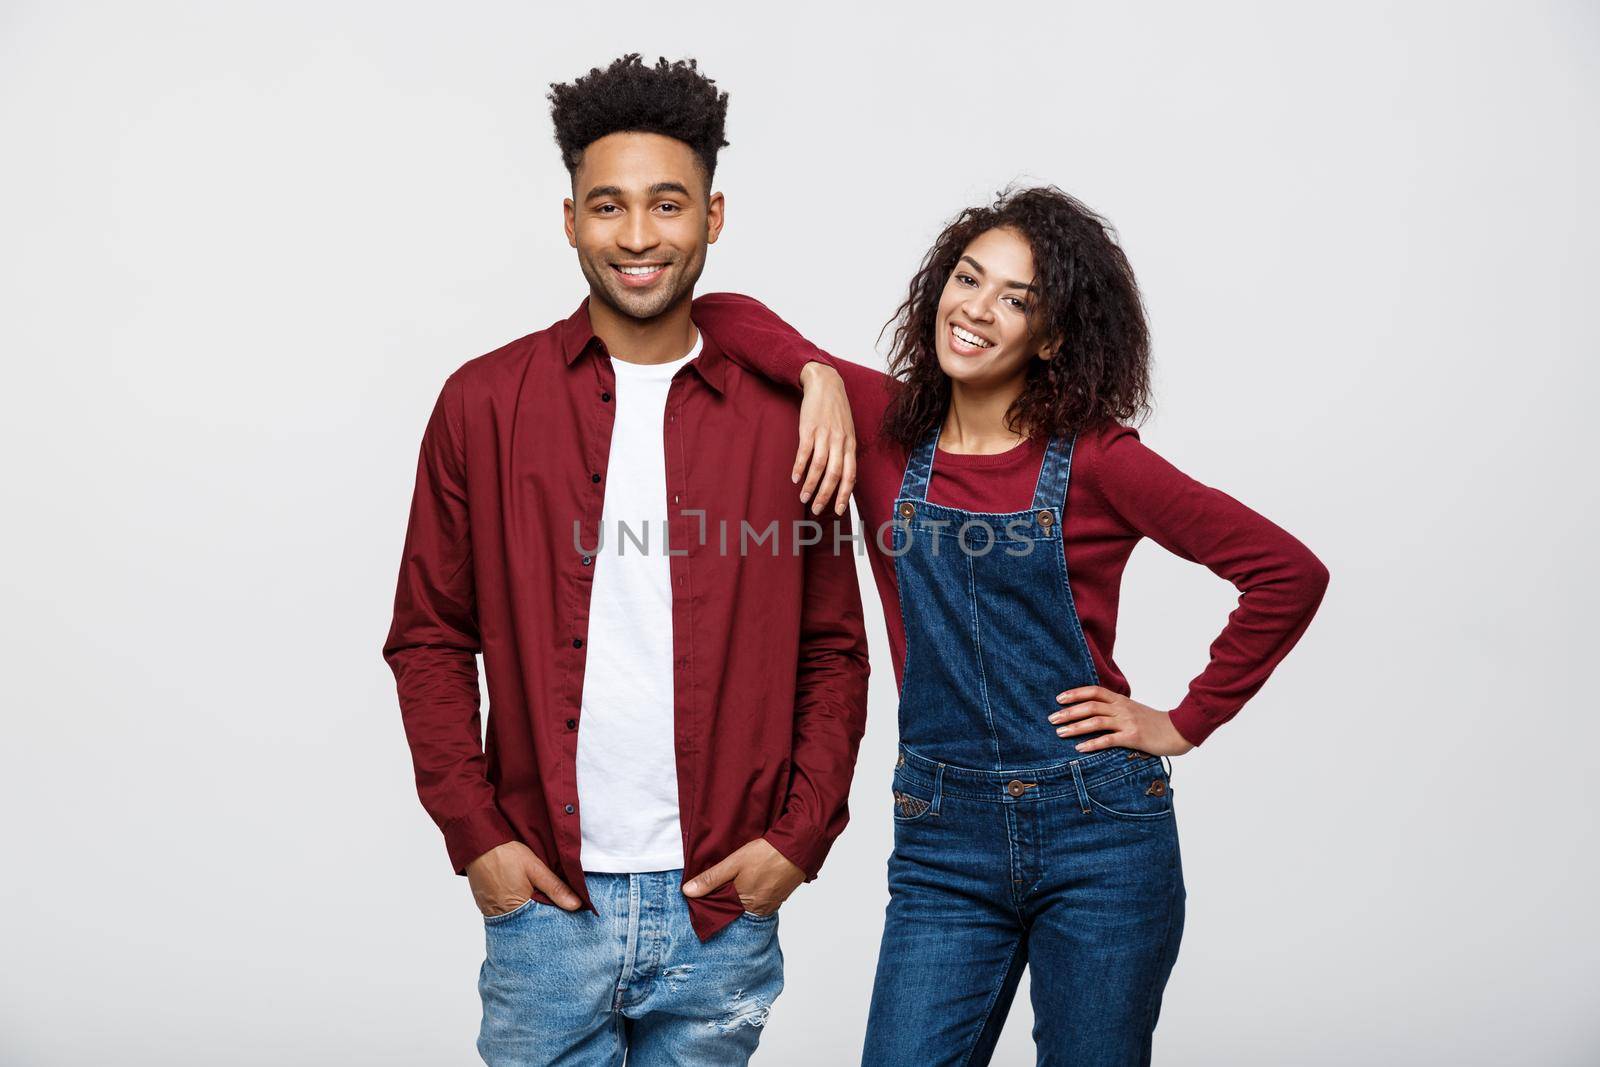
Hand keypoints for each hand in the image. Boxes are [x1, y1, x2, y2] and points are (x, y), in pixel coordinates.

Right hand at [466, 840, 581, 915]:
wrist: (477, 845)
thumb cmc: (505, 855)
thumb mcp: (535, 868)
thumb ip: (555, 888)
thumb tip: (576, 905)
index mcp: (516, 909)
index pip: (540, 924)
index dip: (552, 919)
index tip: (565, 915)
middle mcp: (501, 916)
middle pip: (527, 924)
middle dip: (540, 918)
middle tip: (552, 908)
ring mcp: (491, 913)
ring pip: (516, 919)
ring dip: (527, 913)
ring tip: (536, 901)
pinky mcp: (485, 907)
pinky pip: (504, 914)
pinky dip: (514, 909)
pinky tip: (522, 898)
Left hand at [681, 838, 804, 916]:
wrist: (798, 849)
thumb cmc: (766, 854)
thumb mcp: (733, 862)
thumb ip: (711, 878)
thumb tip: (688, 892)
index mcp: (743, 903)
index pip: (719, 910)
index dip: (710, 900)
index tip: (702, 893)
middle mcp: (756, 910)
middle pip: (733, 909)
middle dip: (725, 899)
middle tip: (720, 885)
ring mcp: (769, 906)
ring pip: (746, 905)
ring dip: (739, 897)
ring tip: (735, 882)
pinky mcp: (778, 899)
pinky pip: (759, 902)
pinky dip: (752, 895)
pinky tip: (751, 882)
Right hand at [793, 362, 855, 515]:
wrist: (826, 384)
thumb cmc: (836, 410)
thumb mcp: (847, 431)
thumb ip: (845, 451)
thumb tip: (841, 475)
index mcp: (850, 445)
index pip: (850, 475)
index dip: (844, 494)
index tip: (837, 510)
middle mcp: (840, 442)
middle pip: (834, 475)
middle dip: (825, 495)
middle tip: (816, 509)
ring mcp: (824, 435)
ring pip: (819, 467)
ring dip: (810, 485)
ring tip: (803, 497)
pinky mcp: (809, 429)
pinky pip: (805, 452)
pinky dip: (799, 467)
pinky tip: (794, 478)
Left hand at [1049, 686, 1195, 756]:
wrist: (1178, 730)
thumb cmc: (1154, 722)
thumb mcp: (1133, 709)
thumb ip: (1115, 708)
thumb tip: (1093, 710)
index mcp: (1121, 700)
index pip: (1094, 691)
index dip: (1075, 693)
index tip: (1059, 699)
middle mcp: (1122, 708)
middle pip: (1090, 706)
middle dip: (1069, 712)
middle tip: (1052, 718)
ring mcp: (1127, 722)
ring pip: (1096, 722)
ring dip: (1075, 727)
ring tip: (1060, 733)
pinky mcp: (1132, 737)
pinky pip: (1109, 740)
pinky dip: (1092, 744)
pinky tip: (1080, 748)